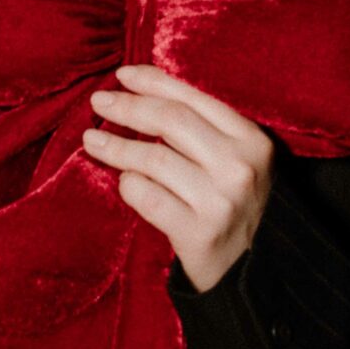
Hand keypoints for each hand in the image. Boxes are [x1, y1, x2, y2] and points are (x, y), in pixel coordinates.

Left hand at [83, 63, 273, 293]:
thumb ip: (203, 129)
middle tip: (98, 101)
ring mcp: (220, 201)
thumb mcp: (237, 160)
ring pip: (153, 160)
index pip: (191, 99)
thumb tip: (142, 90)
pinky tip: (124, 182)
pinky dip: (128, 186)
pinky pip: (147, 198)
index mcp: (252, 139)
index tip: (122, 75)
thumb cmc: (237, 206)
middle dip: (129, 107)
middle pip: (170, 121)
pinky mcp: (199, 233)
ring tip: (92, 140)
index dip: (152, 83)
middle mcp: (239, 166)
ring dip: (116, 147)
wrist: (257, 273)